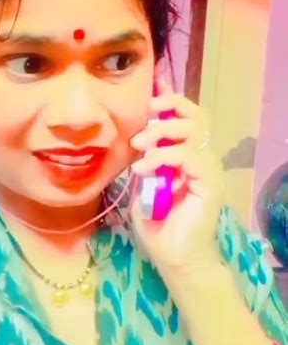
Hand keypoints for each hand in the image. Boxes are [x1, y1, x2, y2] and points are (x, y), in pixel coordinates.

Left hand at [129, 77, 223, 280]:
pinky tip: (143, 169)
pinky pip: (189, 156)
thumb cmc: (157, 225)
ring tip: (138, 145)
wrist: (174, 258)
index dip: (168, 98)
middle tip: (142, 117)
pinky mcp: (210, 183)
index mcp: (185, 155)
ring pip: (192, 129)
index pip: (183, 117)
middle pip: (194, 114)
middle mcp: (200, 157)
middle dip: (167, 107)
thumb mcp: (142, 185)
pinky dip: (162, 157)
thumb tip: (133, 136)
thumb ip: (143, 160)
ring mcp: (207, 169)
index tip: (150, 85)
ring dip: (161, 131)